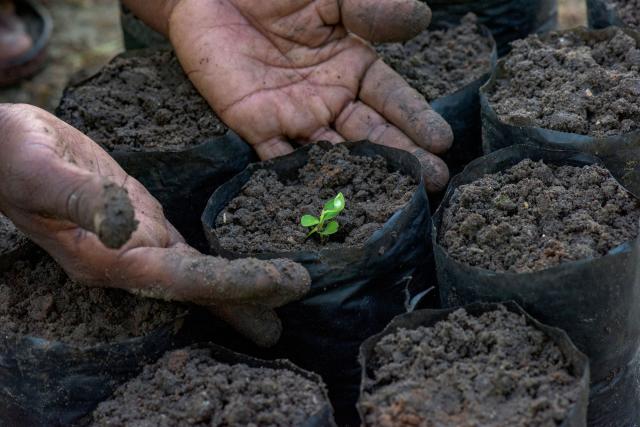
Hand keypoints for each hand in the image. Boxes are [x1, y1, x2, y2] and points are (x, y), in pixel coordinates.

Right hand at [0, 104, 309, 346]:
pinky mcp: (143, 220)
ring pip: (198, 272)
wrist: (3, 147)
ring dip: (239, 286)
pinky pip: (188, 249)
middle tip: (297, 301)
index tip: (284, 284)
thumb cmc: (14, 157)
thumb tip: (125, 227)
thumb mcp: (42, 171)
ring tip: (281, 299)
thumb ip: (82, 200)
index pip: (186, 279)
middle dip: (249, 296)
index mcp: (110, 259)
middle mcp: (130, 259)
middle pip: (200, 285)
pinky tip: (239, 267)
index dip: (236, 283)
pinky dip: (218, 262)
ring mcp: (138, 242)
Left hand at [167, 0, 451, 191]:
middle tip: (434, 182)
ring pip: (333, 154)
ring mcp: (294, 116)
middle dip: (403, 158)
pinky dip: (299, 181)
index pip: (392, 98)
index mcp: (352, 65)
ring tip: (391, 200)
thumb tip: (422, 17)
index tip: (443, 142)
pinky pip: (280, 159)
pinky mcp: (256, 126)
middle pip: (371, 134)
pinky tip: (325, 203)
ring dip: (359, 178)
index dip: (416, 119)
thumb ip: (369, 9)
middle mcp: (328, 97)